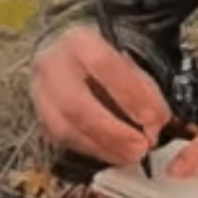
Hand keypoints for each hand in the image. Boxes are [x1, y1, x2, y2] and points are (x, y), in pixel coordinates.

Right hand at [30, 24, 171, 165]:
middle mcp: (52, 65)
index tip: (156, 119)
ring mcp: (40, 94)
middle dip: (113, 131)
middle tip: (142, 147)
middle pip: (75, 104)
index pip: (104, 66)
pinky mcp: (41, 118)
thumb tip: (157, 120)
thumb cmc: (107, 56)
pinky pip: (63, 140)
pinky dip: (93, 150)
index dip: (132, 96)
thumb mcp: (129, 55)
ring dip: (103, 147)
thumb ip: (143, 85)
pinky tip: (115, 155)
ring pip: (64, 128)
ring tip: (132, 156)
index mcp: (79, 41)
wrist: (68, 53)